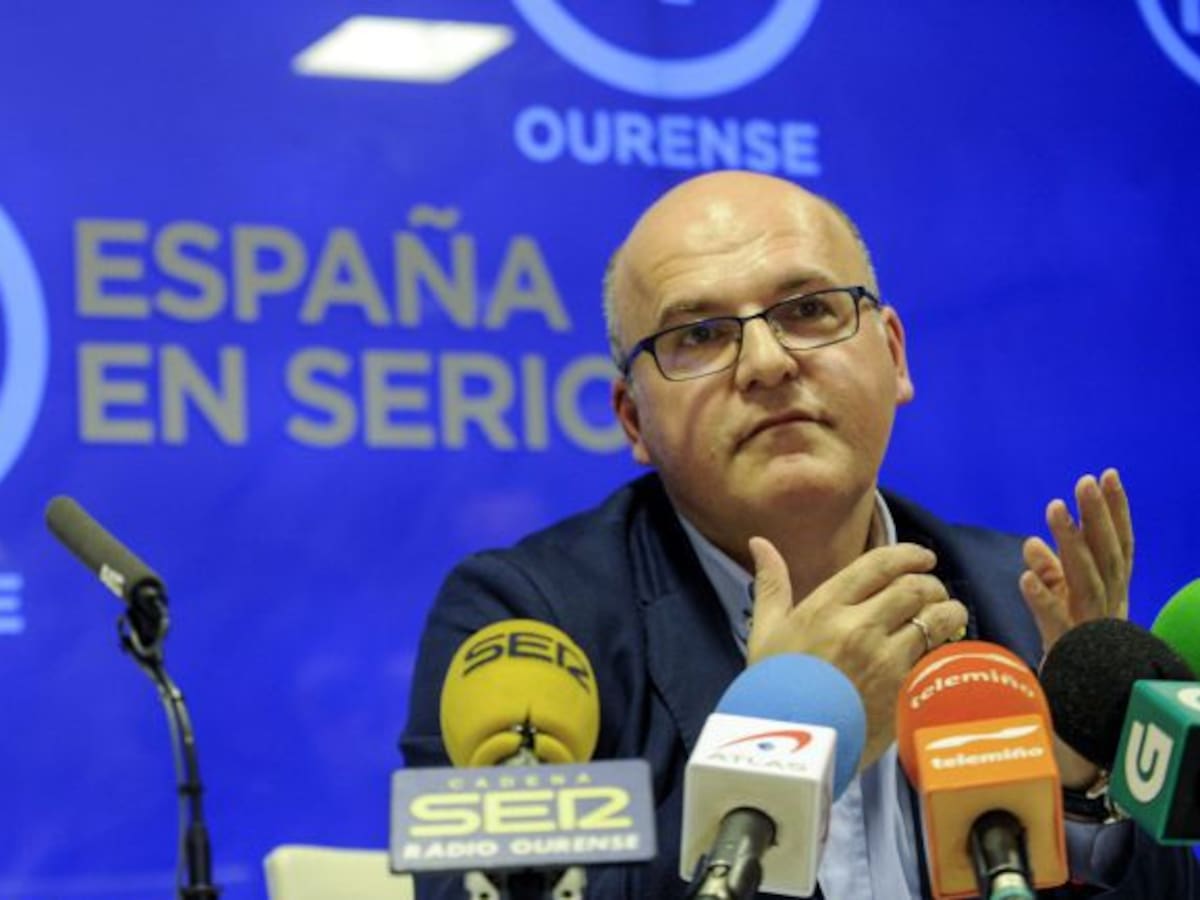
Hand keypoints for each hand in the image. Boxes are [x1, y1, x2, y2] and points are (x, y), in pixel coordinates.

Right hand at [746, 537, 967, 769]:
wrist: (788, 747)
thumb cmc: (773, 686)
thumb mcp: (764, 631)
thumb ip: (771, 583)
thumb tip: (759, 542)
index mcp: (825, 607)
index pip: (880, 564)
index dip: (909, 554)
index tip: (922, 557)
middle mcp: (859, 627)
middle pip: (914, 588)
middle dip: (930, 583)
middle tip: (932, 589)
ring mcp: (885, 660)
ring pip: (935, 620)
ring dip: (948, 611)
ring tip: (947, 613)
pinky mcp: (902, 690)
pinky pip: (936, 656)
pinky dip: (943, 647)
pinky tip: (940, 648)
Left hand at [1019, 469, 1132, 653]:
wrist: (1083, 701)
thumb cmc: (1075, 644)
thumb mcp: (1066, 601)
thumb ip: (1052, 571)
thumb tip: (1032, 544)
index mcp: (1112, 589)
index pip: (1118, 543)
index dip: (1116, 509)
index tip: (1107, 474)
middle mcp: (1108, 602)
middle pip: (1105, 554)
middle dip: (1097, 515)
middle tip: (1083, 481)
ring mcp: (1089, 623)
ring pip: (1084, 578)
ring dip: (1070, 542)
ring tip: (1053, 507)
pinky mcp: (1067, 646)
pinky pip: (1054, 619)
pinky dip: (1042, 597)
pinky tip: (1026, 576)